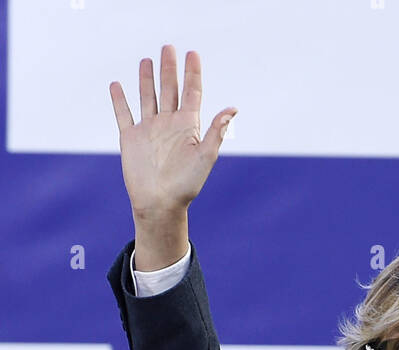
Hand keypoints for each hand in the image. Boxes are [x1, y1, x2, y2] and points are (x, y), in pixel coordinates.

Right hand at [109, 46, 235, 217]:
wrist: (160, 204)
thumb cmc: (186, 185)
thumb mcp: (205, 156)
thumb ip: (216, 131)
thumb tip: (232, 110)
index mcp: (188, 127)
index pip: (192, 93)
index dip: (193, 73)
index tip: (193, 53)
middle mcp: (169, 125)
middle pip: (170, 89)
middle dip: (170, 69)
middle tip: (169, 47)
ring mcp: (149, 130)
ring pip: (148, 97)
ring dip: (147, 79)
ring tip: (147, 60)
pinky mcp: (131, 139)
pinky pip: (124, 114)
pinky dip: (119, 100)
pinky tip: (117, 85)